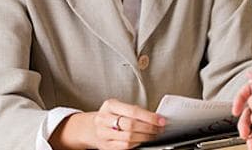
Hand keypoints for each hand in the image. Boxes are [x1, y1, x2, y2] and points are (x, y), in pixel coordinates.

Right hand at [50, 98, 165, 149]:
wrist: (90, 127)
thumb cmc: (110, 115)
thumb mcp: (119, 107)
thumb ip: (135, 111)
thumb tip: (156, 117)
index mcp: (109, 105)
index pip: (133, 111)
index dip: (149, 117)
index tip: (161, 120)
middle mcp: (104, 119)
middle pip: (131, 125)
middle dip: (149, 128)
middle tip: (159, 128)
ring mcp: (103, 134)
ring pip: (128, 138)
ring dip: (145, 138)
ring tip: (153, 135)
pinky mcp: (106, 146)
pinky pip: (124, 147)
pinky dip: (136, 144)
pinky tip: (142, 140)